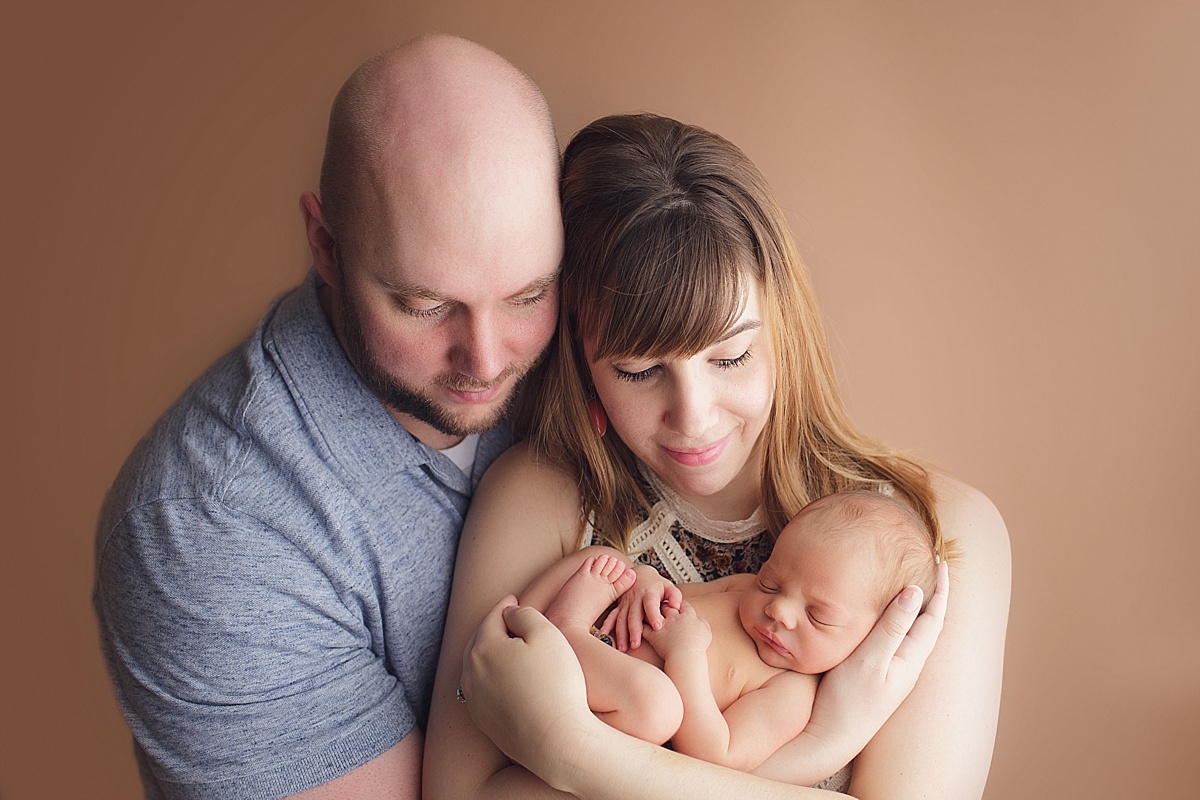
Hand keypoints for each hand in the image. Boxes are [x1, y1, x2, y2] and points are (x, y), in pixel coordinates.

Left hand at [459, 596, 594, 783]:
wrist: (555, 741)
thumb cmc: (555, 684)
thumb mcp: (547, 634)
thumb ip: (525, 614)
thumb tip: (510, 612)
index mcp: (483, 647)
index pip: (493, 617)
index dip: (505, 606)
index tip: (513, 600)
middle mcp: (471, 673)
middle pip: (479, 641)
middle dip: (492, 627)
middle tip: (507, 618)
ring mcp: (474, 700)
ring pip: (477, 666)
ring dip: (488, 652)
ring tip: (504, 646)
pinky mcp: (482, 721)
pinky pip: (481, 690)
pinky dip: (489, 677)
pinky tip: (502, 677)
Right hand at [600, 565, 681, 650]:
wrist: (640, 574)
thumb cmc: (657, 584)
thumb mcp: (668, 586)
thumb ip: (674, 596)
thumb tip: (676, 607)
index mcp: (649, 593)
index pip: (651, 604)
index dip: (654, 614)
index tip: (657, 627)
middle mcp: (635, 598)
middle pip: (634, 615)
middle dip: (634, 630)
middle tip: (636, 645)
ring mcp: (626, 603)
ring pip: (622, 618)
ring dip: (621, 633)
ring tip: (623, 647)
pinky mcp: (619, 606)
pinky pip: (612, 616)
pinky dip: (607, 625)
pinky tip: (604, 635)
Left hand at [641, 600, 710, 659]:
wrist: (686, 655)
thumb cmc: (698, 645)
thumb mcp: (706, 631)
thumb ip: (703, 623)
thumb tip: (700, 620)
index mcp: (687, 616)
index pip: (683, 605)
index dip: (680, 603)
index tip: (678, 604)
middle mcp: (674, 618)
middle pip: (667, 606)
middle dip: (663, 604)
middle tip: (660, 604)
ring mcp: (662, 625)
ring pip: (653, 614)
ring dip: (649, 612)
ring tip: (646, 611)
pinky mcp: (654, 635)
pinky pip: (644, 628)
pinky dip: (639, 626)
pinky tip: (636, 625)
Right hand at [804, 562, 949, 752]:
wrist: (829, 738)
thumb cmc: (848, 701)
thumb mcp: (869, 659)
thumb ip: (892, 626)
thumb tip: (916, 591)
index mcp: (911, 658)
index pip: (933, 616)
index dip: (939, 588)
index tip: (939, 561)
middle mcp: (906, 664)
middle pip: (927, 622)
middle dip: (931, 593)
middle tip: (929, 565)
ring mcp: (891, 670)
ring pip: (911, 630)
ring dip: (914, 605)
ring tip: (911, 582)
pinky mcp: (875, 674)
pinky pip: (894, 638)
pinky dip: (895, 618)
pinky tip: (883, 615)